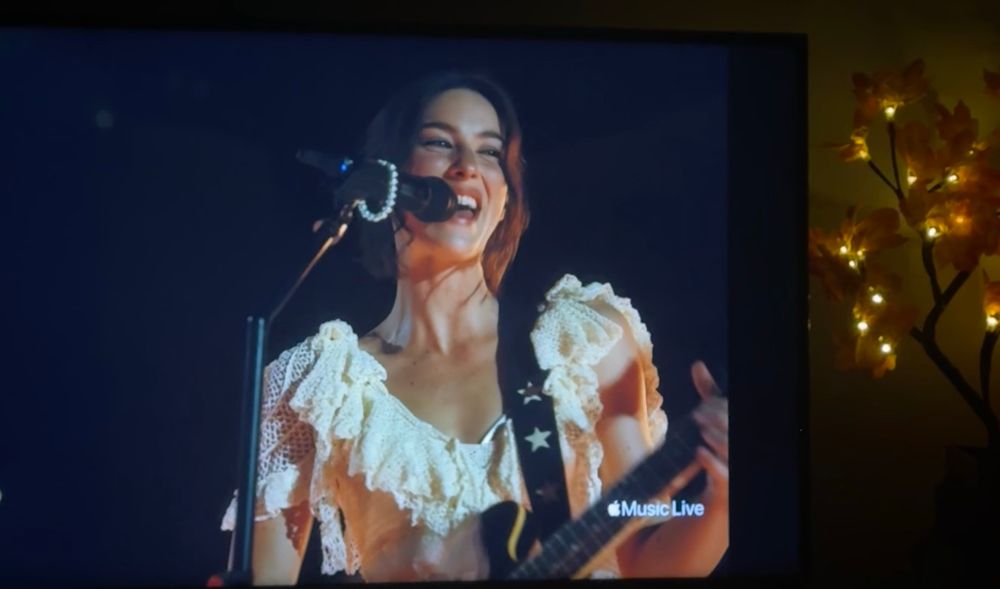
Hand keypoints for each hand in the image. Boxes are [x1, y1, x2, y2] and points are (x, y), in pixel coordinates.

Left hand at [658, 361, 728, 504]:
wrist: (720, 485)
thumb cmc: (718, 445)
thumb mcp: (713, 417)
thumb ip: (709, 393)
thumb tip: (697, 365)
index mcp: (736, 426)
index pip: (730, 410)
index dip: (719, 406)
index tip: (703, 405)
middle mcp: (740, 444)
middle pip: (732, 426)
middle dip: (716, 418)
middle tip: (697, 415)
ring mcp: (736, 464)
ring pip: (729, 448)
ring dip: (714, 437)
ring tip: (701, 431)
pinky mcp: (728, 483)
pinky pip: (722, 473)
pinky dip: (710, 461)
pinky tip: (699, 451)